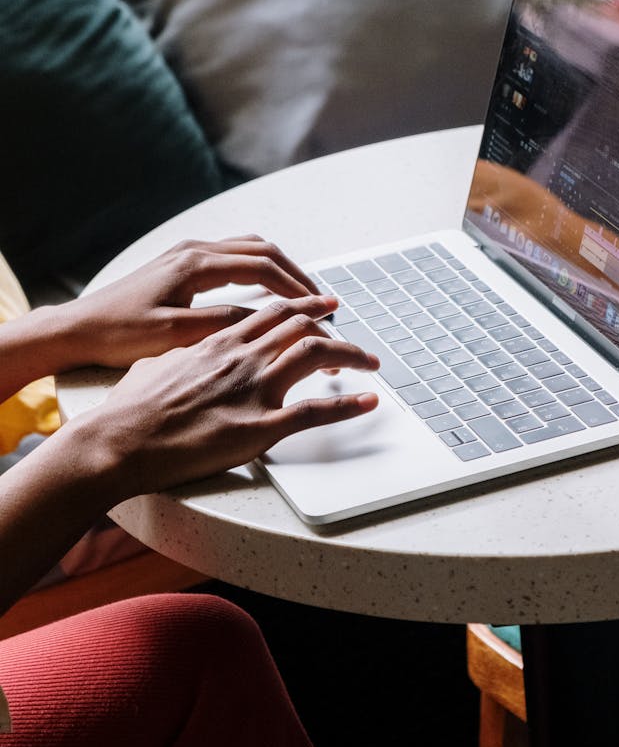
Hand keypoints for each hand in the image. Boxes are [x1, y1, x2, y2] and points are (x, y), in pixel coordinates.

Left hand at [56, 236, 321, 368]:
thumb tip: (265, 318)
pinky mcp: (181, 266)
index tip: (323, 307)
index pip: (262, 267)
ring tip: (303, 296)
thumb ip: (222, 322)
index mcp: (195, 264)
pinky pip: (232, 258)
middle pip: (262, 251)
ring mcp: (187, 254)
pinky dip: (259, 271)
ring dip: (280, 270)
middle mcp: (194, 251)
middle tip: (323, 302)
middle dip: (297, 276)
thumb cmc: (119, 333)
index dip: (298, 287)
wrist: (78, 329)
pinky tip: (267, 293)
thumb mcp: (175, 334)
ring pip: (249, 250)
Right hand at [88, 295, 378, 496]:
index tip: (322, 305)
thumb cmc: (131, 409)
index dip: (304, 306)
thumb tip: (185, 358)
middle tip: (351, 329)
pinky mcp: (259, 427)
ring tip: (371, 362)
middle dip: (333, 325)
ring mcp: (253, 389)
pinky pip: (315, 413)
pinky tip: (367, 402)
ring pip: (315, 354)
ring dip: (351, 355)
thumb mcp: (156, 366)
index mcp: (218, 342)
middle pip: (301, 325)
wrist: (120, 440)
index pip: (273, 312)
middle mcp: (241, 357)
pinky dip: (348, 406)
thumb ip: (182, 357)